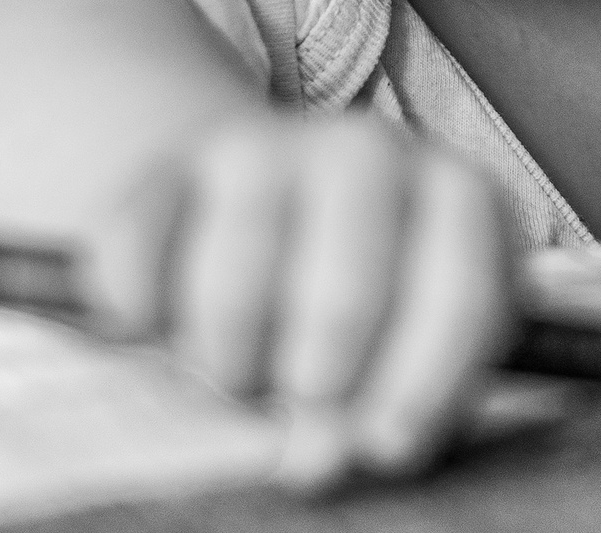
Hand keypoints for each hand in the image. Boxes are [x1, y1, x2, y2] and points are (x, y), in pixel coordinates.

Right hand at [76, 109, 514, 486]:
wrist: (266, 207)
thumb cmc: (367, 301)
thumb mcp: (410, 339)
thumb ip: (390, 394)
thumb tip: (329, 454)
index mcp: (458, 199)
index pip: (460, 293)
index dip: (424, 384)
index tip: (384, 448)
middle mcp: (371, 153)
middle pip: (350, 286)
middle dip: (321, 381)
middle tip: (299, 430)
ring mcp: (268, 146)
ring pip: (241, 270)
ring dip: (230, 357)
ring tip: (237, 381)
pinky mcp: (172, 162)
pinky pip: (140, 249)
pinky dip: (141, 312)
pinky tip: (157, 330)